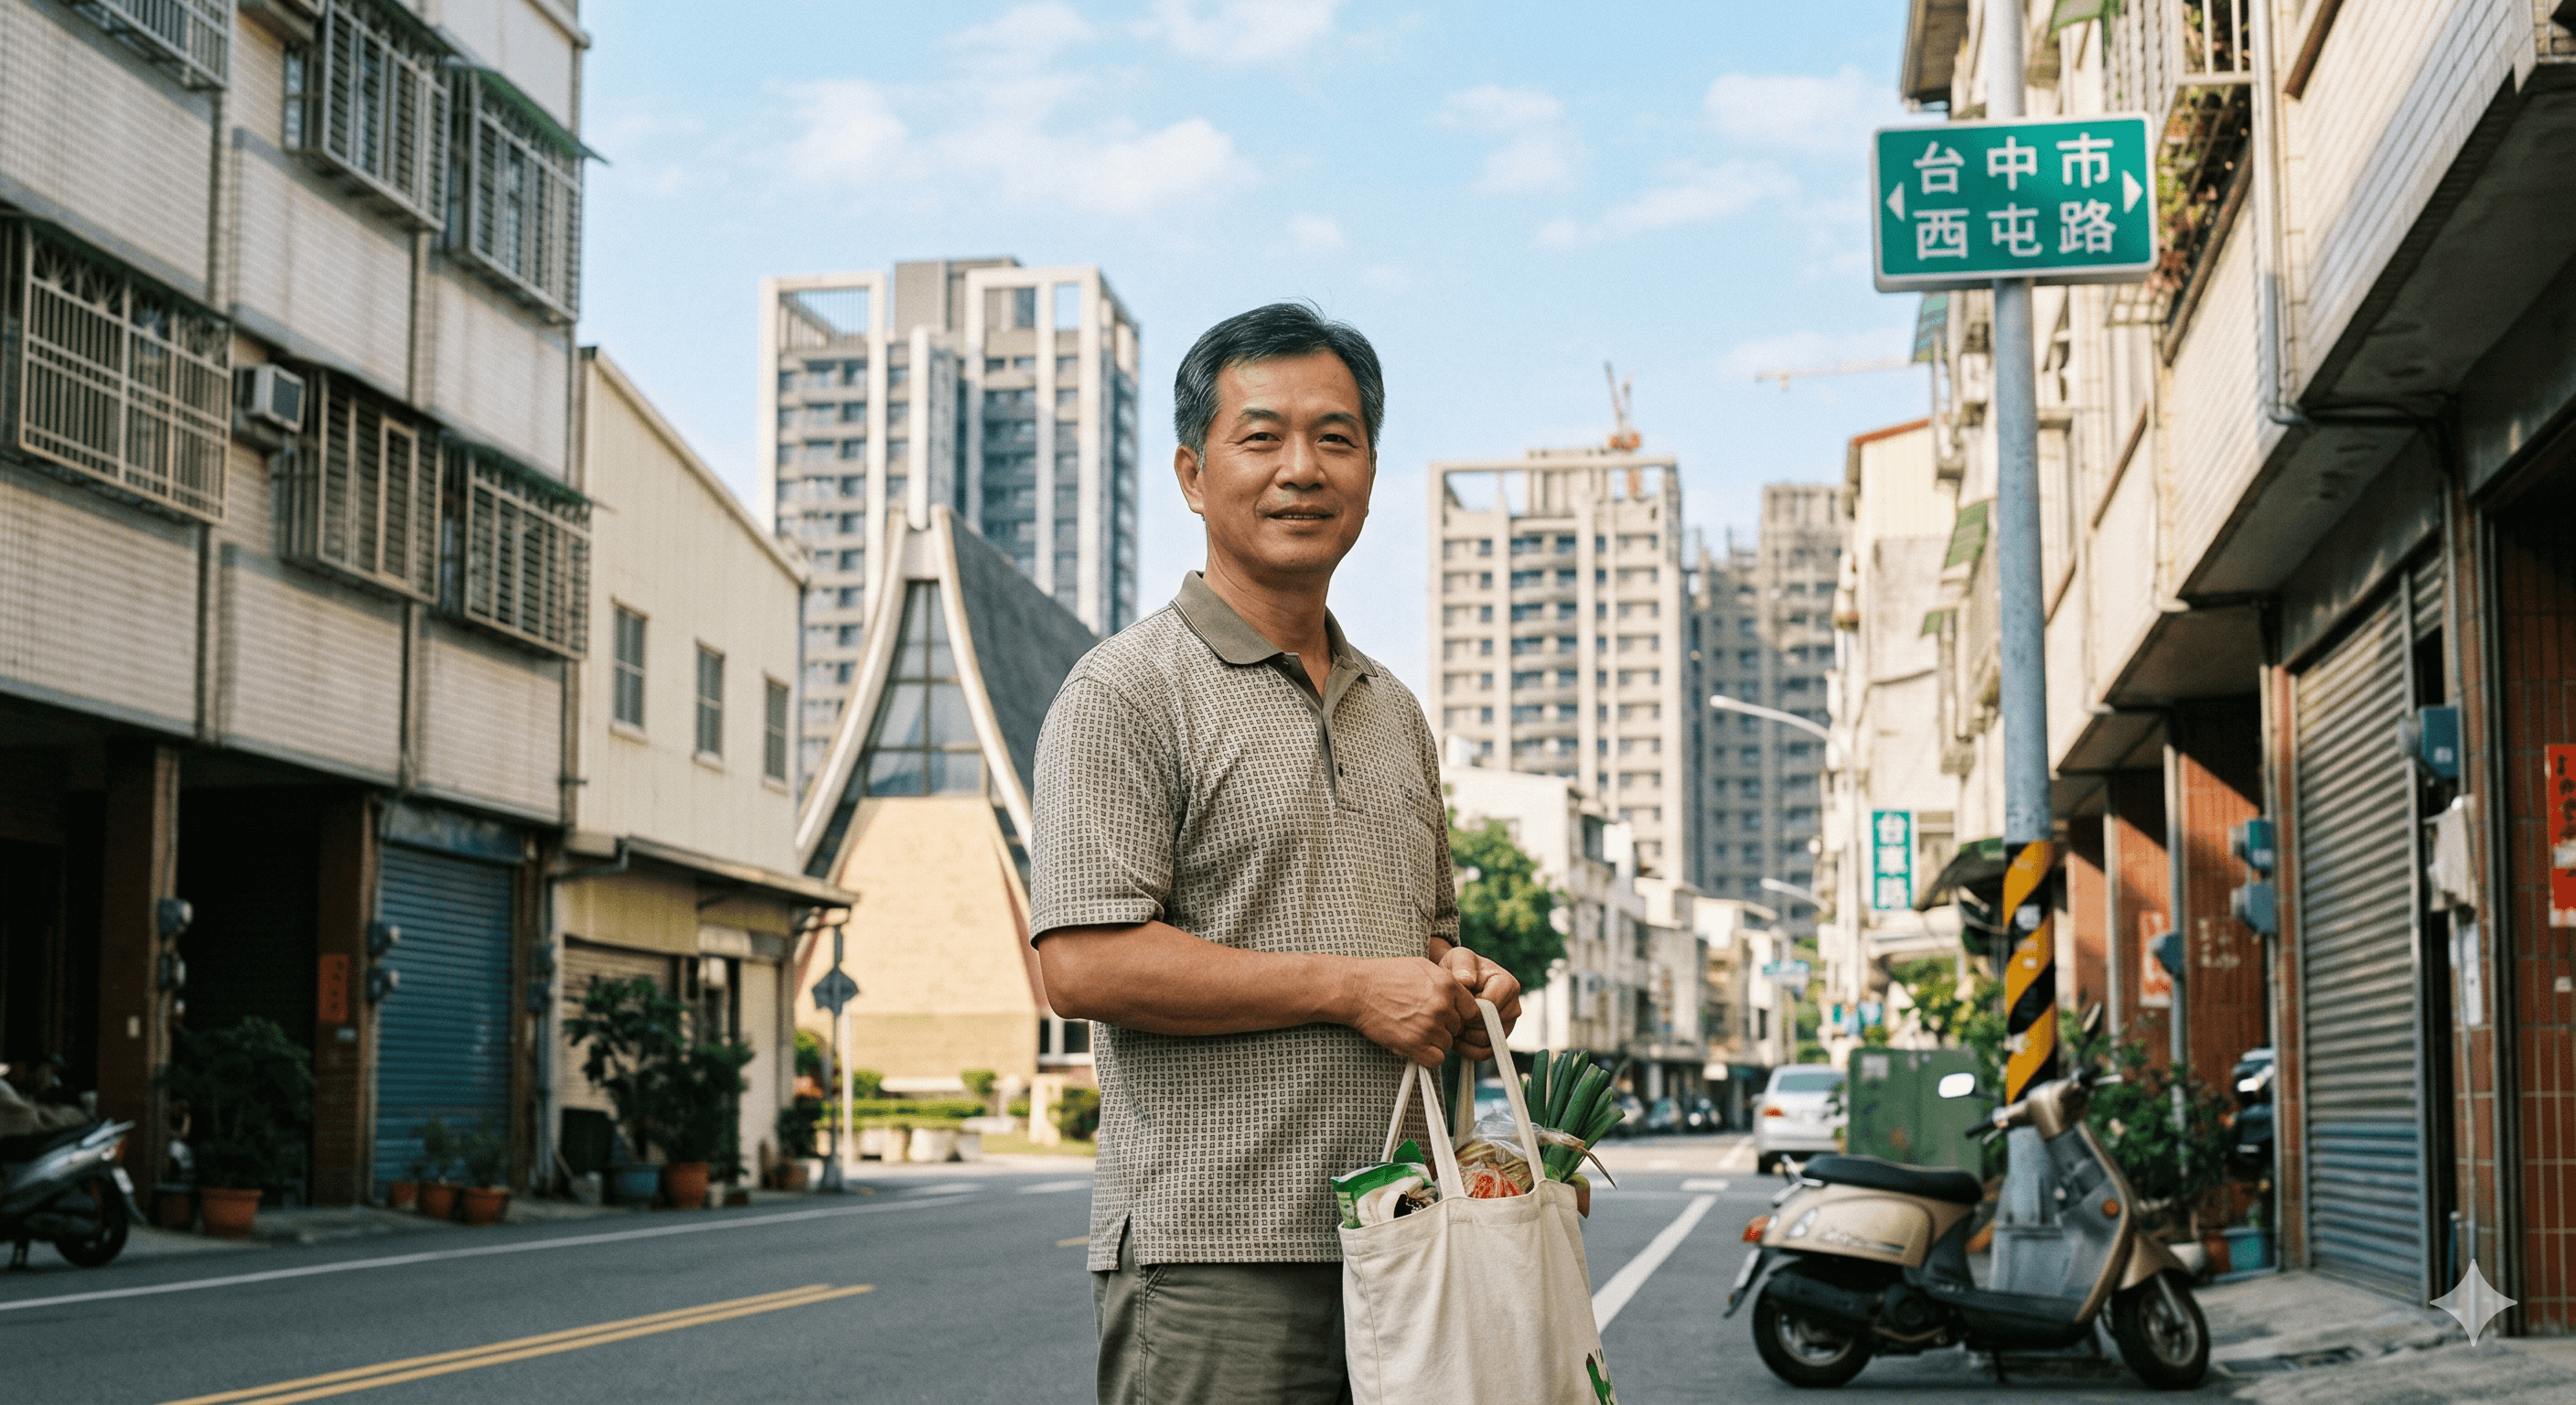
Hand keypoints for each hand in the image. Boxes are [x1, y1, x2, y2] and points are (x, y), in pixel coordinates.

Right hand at [1344, 957, 1477, 1066]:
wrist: (1358, 989)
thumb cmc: (1387, 975)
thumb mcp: (1423, 966)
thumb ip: (1446, 982)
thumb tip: (1462, 997)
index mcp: (1448, 985)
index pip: (1472, 1011)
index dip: (1461, 1014)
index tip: (1449, 1015)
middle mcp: (1442, 1006)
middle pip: (1458, 1028)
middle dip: (1445, 1027)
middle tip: (1423, 1019)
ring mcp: (1429, 1026)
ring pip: (1447, 1044)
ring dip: (1434, 1041)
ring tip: (1414, 1029)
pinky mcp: (1414, 1043)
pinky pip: (1436, 1059)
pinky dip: (1427, 1056)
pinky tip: (1415, 1044)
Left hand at [1438, 947, 1521, 1062]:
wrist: (1457, 979)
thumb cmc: (1460, 967)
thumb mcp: (1459, 957)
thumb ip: (1463, 965)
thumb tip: (1467, 981)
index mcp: (1508, 984)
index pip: (1491, 1007)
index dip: (1470, 1010)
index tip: (1455, 1004)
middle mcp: (1513, 1006)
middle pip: (1491, 1027)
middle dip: (1467, 1025)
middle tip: (1449, 1018)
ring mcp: (1508, 1024)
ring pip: (1488, 1042)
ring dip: (1466, 1039)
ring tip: (1451, 1026)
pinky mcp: (1499, 1037)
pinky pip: (1486, 1052)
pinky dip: (1469, 1050)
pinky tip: (1456, 1039)